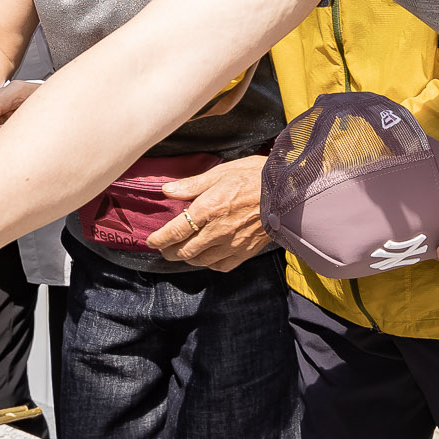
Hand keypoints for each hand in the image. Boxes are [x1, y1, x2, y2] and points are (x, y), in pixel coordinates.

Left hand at [147, 158, 272, 270]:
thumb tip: (167, 190)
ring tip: (181, 252)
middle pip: (184, 250)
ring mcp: (232, 244)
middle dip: (169, 251)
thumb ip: (191, 185)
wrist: (287, 192)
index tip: (151, 240)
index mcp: (208, 209)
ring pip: (200, 261)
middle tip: (163, 248)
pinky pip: (221, 265)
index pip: (175, 231)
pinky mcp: (245, 251)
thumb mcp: (220, 173)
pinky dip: (209, 264)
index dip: (159, 239)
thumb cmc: (253, 177)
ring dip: (186, 258)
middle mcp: (217, 231)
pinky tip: (206, 257)